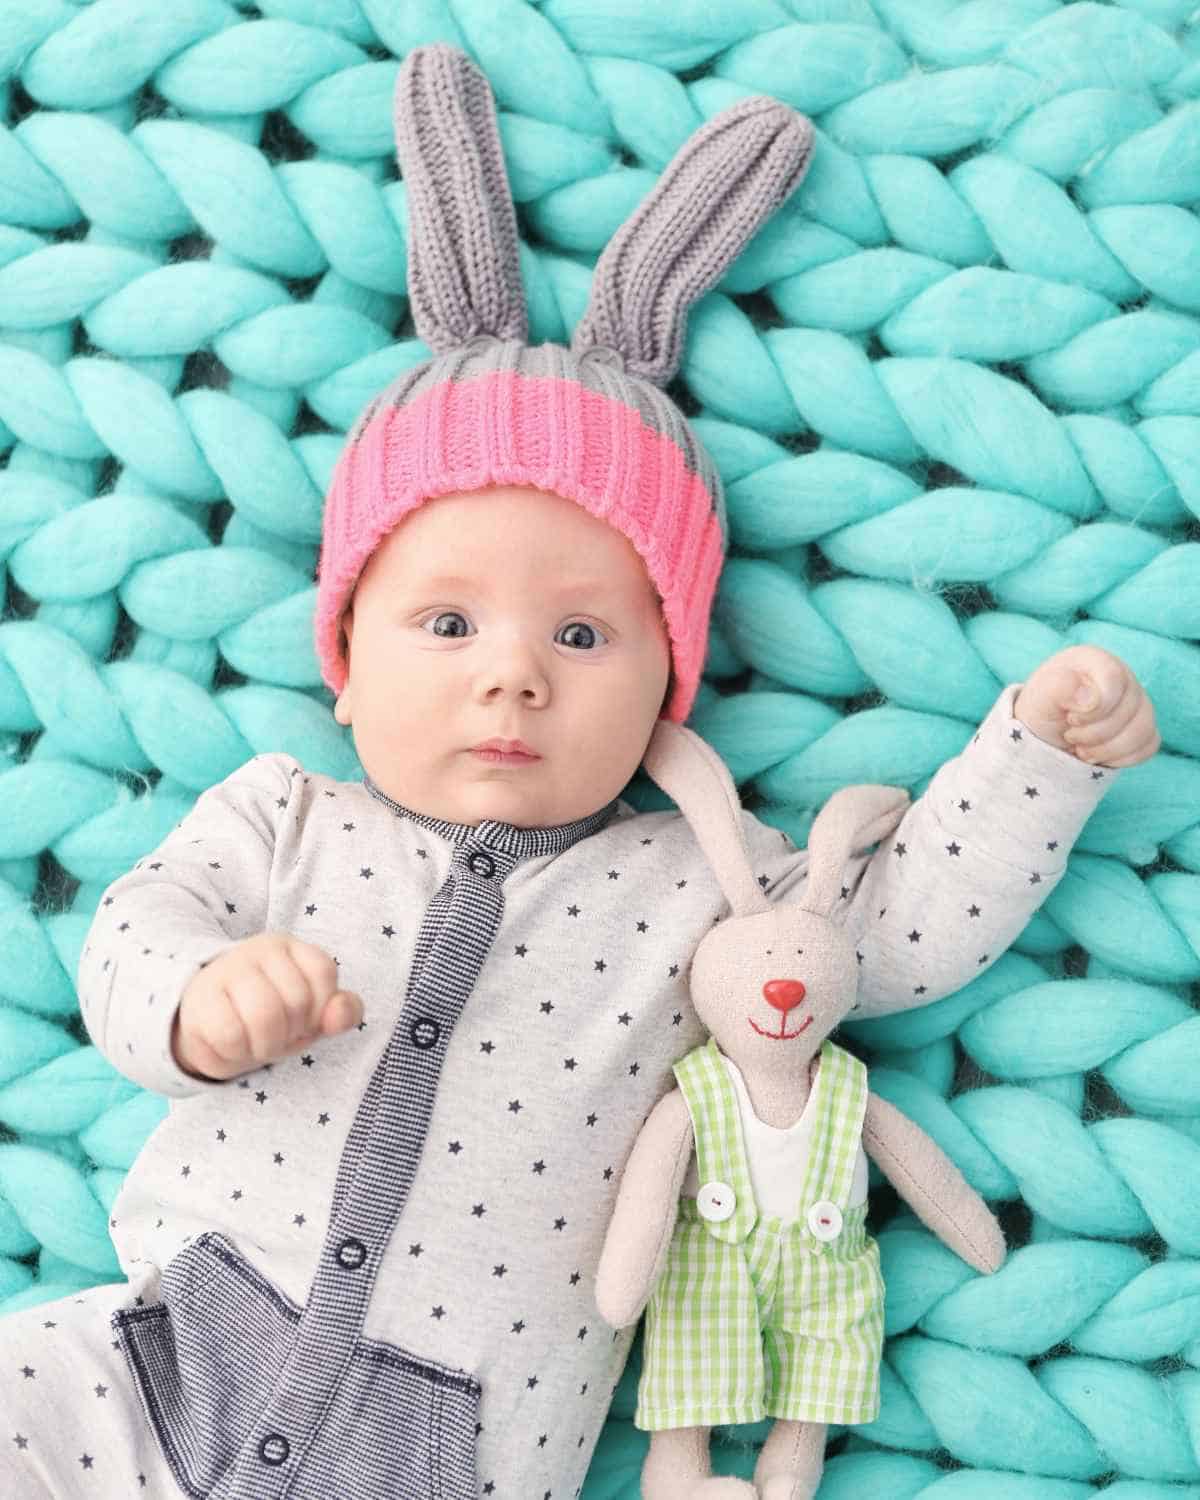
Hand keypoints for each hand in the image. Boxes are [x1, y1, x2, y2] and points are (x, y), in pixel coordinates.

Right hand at [172, 932, 363, 1080]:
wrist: (208, 1023)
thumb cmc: (270, 1017)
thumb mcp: (313, 1015)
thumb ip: (341, 1012)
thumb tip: (340, 1017)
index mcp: (291, 947)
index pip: (322, 972)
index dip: (319, 1009)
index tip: (303, 1019)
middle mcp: (259, 950)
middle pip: (296, 1000)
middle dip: (291, 1033)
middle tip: (276, 1036)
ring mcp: (227, 970)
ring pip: (263, 1017)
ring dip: (265, 1047)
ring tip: (256, 1044)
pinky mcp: (200, 998)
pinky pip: (230, 1035)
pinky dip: (236, 1053)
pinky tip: (232, 1048)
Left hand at [1012, 645, 1159, 768]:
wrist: (1045, 733)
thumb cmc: (1043, 709)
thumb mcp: (1039, 696)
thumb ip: (1060, 687)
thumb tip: (1092, 698)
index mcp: (1097, 661)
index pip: (1114, 678)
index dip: (1095, 707)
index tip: (1071, 718)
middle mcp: (1124, 678)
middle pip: (1128, 711)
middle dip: (1093, 734)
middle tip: (1069, 736)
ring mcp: (1138, 702)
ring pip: (1142, 730)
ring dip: (1106, 750)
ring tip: (1080, 749)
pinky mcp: (1145, 726)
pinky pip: (1149, 745)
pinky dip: (1121, 758)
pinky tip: (1098, 754)